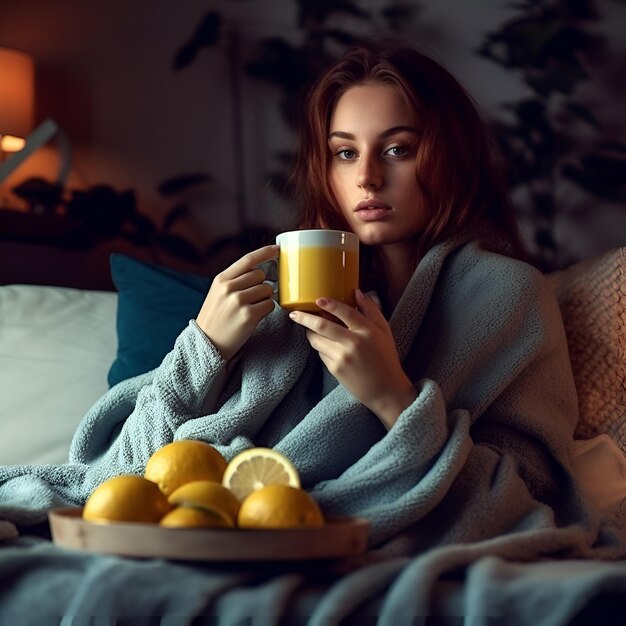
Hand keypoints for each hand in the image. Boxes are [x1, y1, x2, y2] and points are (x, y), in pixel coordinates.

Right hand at [196, 245, 277, 360]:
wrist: (207, 343)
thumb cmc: (216, 318)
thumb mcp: (218, 293)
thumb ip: (234, 280)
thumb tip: (260, 271)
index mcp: (221, 280)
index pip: (247, 259)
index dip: (265, 252)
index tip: (277, 249)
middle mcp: (229, 288)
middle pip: (260, 275)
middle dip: (261, 285)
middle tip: (252, 298)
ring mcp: (239, 301)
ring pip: (267, 290)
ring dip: (264, 299)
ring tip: (251, 308)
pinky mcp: (248, 316)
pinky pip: (269, 305)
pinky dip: (266, 310)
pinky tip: (255, 316)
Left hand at [289, 289, 416, 428]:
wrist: (386, 390)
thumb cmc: (386, 358)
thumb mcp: (384, 331)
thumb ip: (371, 310)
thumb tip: (356, 292)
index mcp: (368, 331)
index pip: (345, 312)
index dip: (330, 305)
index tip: (318, 300)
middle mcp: (354, 343)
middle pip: (322, 326)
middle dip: (305, 318)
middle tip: (294, 314)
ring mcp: (343, 357)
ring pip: (317, 340)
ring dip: (310, 333)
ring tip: (309, 329)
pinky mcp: (335, 369)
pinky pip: (321, 354)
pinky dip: (321, 348)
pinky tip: (327, 347)